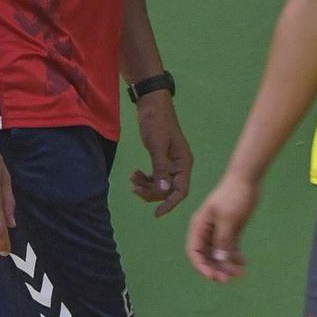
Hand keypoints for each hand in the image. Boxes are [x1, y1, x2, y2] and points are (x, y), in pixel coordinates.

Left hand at [130, 94, 193, 216]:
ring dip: (146, 186)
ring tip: (132, 179)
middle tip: (134, 188)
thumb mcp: (157, 146)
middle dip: (152, 192)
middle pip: (168, 190)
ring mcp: (171, 163)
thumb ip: (161, 169)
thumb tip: (163, 191)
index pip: (181, 190)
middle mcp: (180, 165)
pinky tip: (135, 174)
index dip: (170, 204)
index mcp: (184, 163)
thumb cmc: (156, 122)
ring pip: (161, 184)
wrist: (151, 103)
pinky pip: (156, 176)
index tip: (156, 213)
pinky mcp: (161, 159)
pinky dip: (145, 178)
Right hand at [185, 171, 259, 281]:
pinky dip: (235, 257)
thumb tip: (219, 260)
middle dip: (216, 268)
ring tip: (241, 272)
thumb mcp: (228, 219)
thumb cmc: (234, 196)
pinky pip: (230, 248)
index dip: (201, 266)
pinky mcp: (231, 230)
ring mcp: (219, 231)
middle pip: (206, 256)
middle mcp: (206, 231)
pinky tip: (244, 262)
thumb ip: (223, 240)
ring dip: (227, 265)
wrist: (248, 178)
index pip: (194, 252)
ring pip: (219, 254)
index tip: (214, 276)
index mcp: (199, 226)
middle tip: (229, 279)